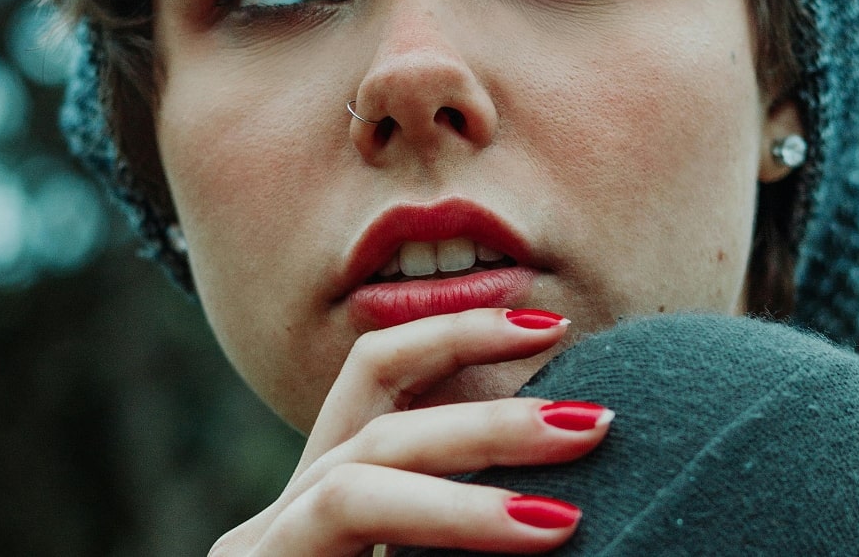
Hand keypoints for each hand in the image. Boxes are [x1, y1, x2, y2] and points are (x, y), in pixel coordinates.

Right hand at [210, 308, 612, 555]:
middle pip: (382, 422)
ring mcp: (261, 554)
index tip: (553, 325)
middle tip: (597, 420)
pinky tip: (524, 536)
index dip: (458, 335)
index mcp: (331, 497)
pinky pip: (340, 531)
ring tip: (565, 517)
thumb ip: (475, 527)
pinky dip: (439, 530)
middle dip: (491, 414)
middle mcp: (286, 515)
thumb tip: (575, 497)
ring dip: (466, 487)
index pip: (380, 377)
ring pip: (358, 479)